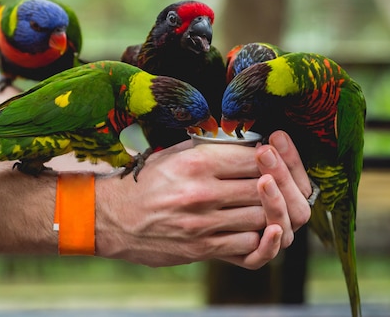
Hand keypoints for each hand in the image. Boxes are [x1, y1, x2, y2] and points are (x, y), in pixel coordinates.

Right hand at [94, 140, 266, 266]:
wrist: (113, 219)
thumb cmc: (146, 182)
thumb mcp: (173, 155)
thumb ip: (209, 148)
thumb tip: (247, 141)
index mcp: (196, 162)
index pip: (253, 158)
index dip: (268, 158)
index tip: (268, 160)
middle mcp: (201, 192)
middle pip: (262, 187)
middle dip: (275, 185)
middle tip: (276, 184)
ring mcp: (202, 223)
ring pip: (260, 217)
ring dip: (269, 212)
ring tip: (266, 205)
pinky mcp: (201, 248)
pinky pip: (246, 244)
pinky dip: (256, 237)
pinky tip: (252, 227)